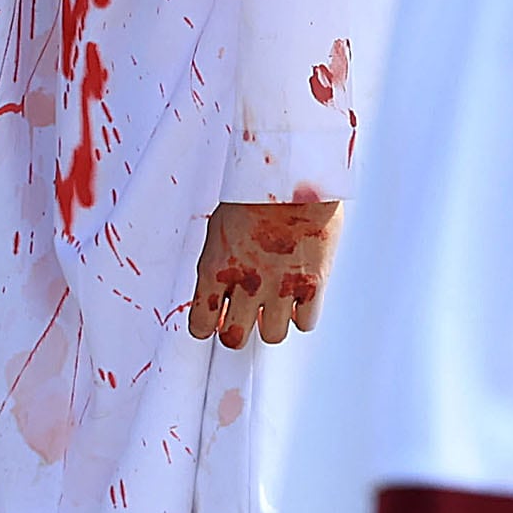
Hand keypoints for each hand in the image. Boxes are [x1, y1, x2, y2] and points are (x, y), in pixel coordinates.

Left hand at [186, 197, 338, 344]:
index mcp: (215, 268)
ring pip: (272, 335)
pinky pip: (305, 322)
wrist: (292, 173)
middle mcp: (245, 283)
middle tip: (244, 320)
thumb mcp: (221, 227)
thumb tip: (221, 287)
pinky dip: (302, 315)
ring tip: (275, 303)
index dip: (207, 326)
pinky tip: (299, 297)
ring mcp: (280, 286)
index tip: (214, 322)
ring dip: (272, 323)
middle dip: (237, 333)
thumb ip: (221, 262)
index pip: (201, 325)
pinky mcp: (312, 283)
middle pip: (234, 339)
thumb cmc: (255, 190)